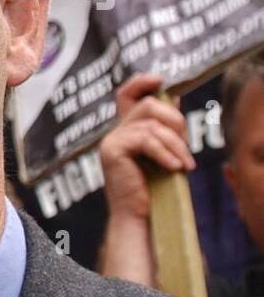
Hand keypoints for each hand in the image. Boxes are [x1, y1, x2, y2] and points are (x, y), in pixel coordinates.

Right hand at [99, 72, 194, 223]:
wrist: (139, 217)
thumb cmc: (154, 189)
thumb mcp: (165, 152)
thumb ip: (166, 127)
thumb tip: (176, 98)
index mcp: (126, 130)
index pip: (126, 94)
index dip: (140, 81)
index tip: (160, 78)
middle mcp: (115, 132)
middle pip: (148, 104)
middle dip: (175, 121)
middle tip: (186, 146)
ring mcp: (111, 141)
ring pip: (152, 124)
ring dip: (176, 144)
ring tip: (185, 165)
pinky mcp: (112, 151)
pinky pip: (146, 140)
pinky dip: (166, 153)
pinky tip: (174, 167)